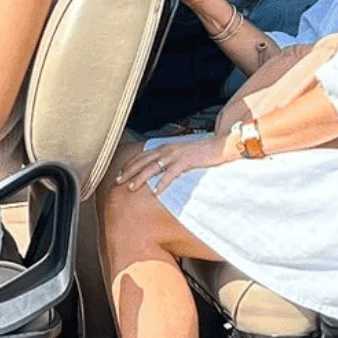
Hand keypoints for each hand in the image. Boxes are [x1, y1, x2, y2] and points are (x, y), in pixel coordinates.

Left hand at [112, 134, 231, 193]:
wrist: (221, 146)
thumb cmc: (202, 152)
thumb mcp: (181, 155)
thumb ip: (169, 161)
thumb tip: (159, 170)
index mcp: (165, 148)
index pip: (142, 156)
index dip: (129, 165)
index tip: (119, 174)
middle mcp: (167, 149)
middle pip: (143, 161)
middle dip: (129, 171)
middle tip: (117, 181)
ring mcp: (176, 155)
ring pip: (153, 167)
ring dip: (140, 178)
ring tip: (131, 188)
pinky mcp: (186, 161)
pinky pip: (171, 174)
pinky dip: (162, 183)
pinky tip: (155, 192)